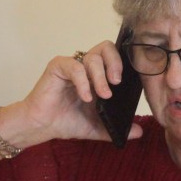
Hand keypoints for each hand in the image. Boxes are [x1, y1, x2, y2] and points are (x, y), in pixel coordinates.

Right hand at [20, 40, 141, 142]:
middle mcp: (85, 66)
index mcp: (96, 75)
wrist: (42, 127)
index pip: (114, 57)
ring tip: (103, 96)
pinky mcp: (57, 67)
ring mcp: (71, 65)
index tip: (127, 82)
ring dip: (100, 76)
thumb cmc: (66, 122)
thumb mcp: (97, 127)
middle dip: (115, 63)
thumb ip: (117, 128)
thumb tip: (139, 132)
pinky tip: (86, 97)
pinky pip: (74, 66)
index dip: (123, 64)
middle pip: (106, 48)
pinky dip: (83, 81)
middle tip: (117, 82)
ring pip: (92, 57)